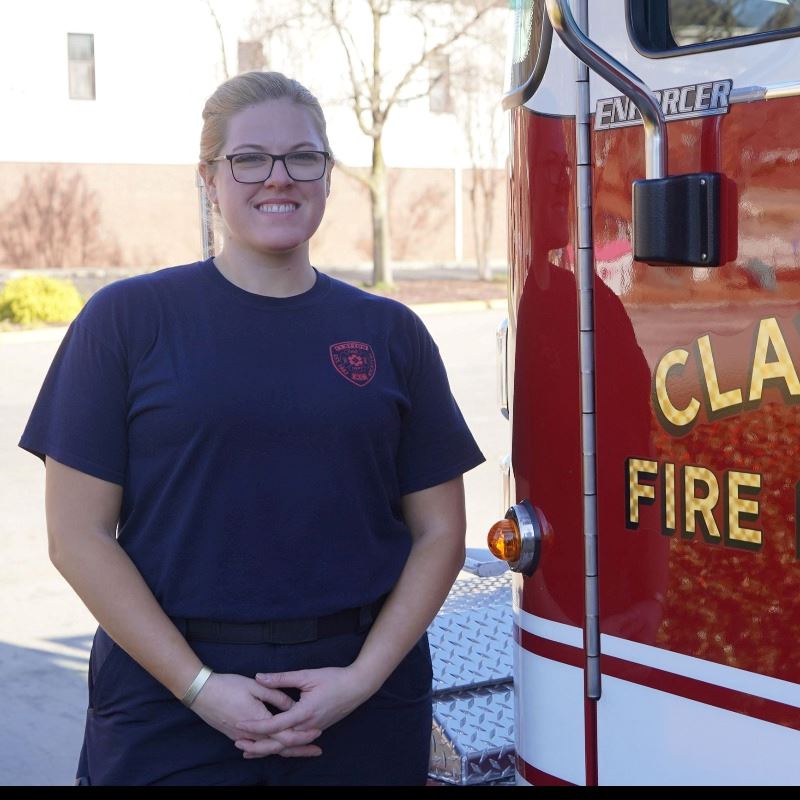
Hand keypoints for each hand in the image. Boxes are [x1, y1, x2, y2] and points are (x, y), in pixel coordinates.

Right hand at [190, 672, 322, 757]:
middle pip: (279, 747)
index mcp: (258, 719)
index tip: (318, 733)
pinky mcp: (235, 736)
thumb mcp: (254, 685)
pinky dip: (269, 750)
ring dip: (286, 751)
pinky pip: (257, 747)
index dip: (302, 735)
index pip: (285, 734)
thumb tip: (292, 704)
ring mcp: (242, 737)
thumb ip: (275, 695)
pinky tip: (277, 749)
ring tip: (303, 751)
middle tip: (316, 750)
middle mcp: (251, 734)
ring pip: (268, 750)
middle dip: (299, 749)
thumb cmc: (228, 685)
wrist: (201, 693)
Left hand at [233, 667, 373, 758]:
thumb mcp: (307, 675)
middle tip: (237, 742)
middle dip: (257, 745)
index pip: (274, 724)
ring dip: (267, 748)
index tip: (239, 723)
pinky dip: (280, 744)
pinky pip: (295, 742)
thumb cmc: (334, 678)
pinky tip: (270, 744)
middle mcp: (307, 727)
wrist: (357, 687)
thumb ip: (282, 678)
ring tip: (248, 749)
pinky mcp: (315, 730)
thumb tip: (260, 676)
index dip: (255, 725)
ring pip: (286, 745)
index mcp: (304, 712)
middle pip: (278, 742)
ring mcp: (312, 731)